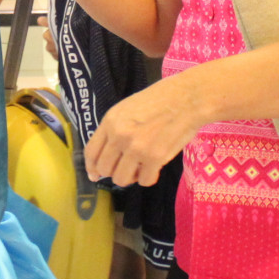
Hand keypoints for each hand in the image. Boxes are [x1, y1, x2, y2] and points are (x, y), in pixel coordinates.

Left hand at [84, 75, 202, 187]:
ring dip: (130, 178)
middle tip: (127, 168)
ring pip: (121, 179)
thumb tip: (108, 153)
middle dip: (114, 172)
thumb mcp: (127, 108)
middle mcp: (119, 136)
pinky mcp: (155, 158)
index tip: (95, 175)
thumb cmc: (160, 100)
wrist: (187, 98)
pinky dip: (148, 178)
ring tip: (140, 168)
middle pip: (105, 169)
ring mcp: (136, 148)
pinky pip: (144, 181)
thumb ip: (115, 129)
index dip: (91, 167)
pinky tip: (154, 169)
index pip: (91, 152)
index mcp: (110, 121)